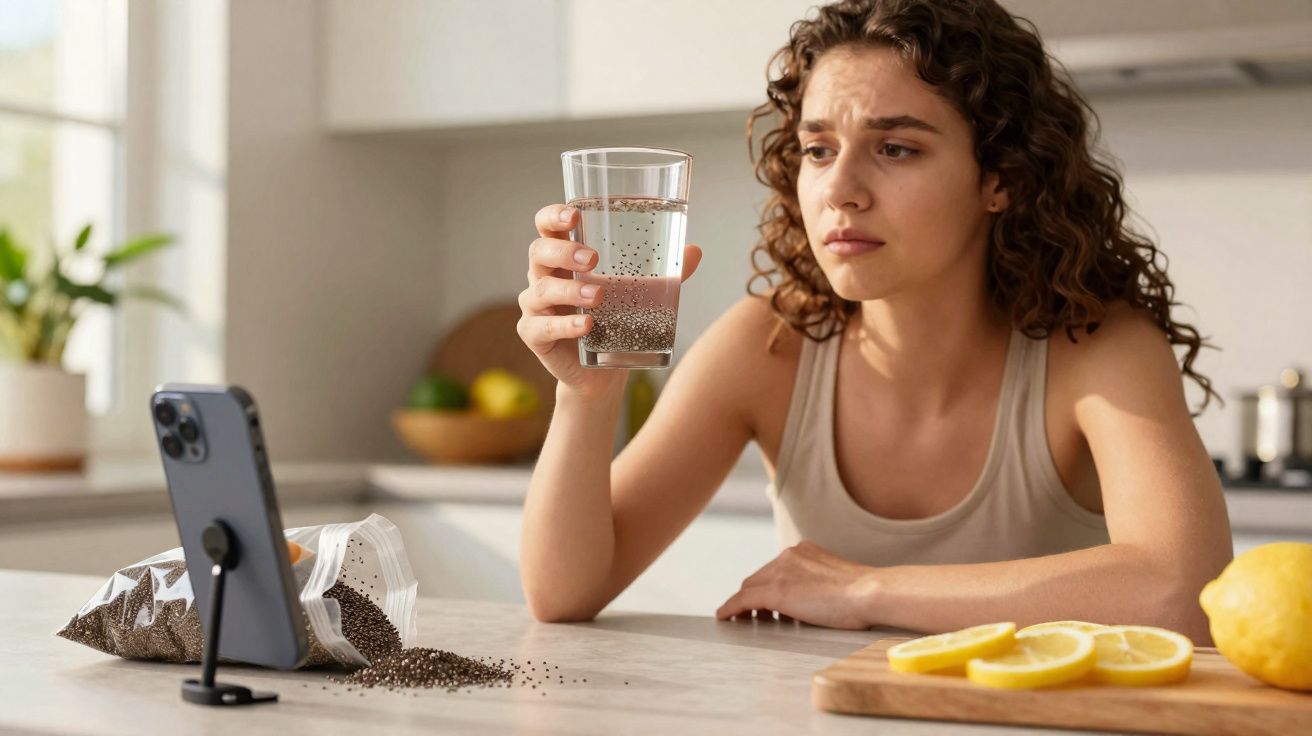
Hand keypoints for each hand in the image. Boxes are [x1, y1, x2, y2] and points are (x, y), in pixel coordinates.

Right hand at [517, 203, 702, 397]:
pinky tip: (586, 326)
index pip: (547, 226)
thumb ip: (664, 273)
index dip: (553, 216)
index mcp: (564, 258)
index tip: (574, 215)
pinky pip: (541, 327)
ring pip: (540, 290)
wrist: (603, 372)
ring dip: (569, 291)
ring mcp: (536, 307)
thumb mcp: (640, 294)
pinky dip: (565, 326)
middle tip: (591, 259)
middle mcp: (544, 277)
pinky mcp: (535, 336)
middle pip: (539, 252)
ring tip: (598, 297)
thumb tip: (694, 251)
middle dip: (563, 252)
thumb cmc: (615, 321)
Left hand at [715, 540, 878, 629]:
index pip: (776, 569)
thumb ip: (820, 582)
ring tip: (743, 620)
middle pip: (759, 577)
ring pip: (750, 588)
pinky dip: (731, 608)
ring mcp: (781, 572)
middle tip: (755, 615)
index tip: (765, 601)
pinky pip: (743, 600)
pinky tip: (725, 617)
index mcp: (805, 550)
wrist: (870, 592)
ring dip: (745, 604)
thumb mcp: (838, 580)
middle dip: (754, 595)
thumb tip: (814, 599)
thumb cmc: (865, 593)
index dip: (767, 586)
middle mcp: (789, 555)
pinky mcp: (776, 591)